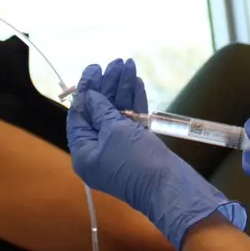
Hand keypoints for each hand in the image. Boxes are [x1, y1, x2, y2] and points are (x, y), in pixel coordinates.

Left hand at [68, 62, 245, 250]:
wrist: (170, 187)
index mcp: (84, 153)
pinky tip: (136, 82)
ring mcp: (120, 150)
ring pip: (118, 113)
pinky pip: (133, 121)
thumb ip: (101, 111)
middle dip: (108, 85)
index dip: (86, 90)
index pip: (79, 115)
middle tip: (115, 62)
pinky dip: (134, 102)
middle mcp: (99, 151)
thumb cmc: (136, 161)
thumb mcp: (114, 131)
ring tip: (128, 64)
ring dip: (122, 88)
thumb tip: (89, 97)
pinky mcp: (139, 148)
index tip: (93, 69)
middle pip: (99, 111)